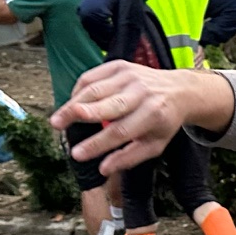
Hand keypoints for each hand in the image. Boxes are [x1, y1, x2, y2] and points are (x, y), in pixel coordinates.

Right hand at [50, 60, 235, 174]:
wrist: (179, 90)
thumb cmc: (163, 121)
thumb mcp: (154, 144)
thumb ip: (129, 158)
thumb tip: (103, 169)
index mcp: (152, 114)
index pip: (119, 132)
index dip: (96, 144)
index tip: (77, 154)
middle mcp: (140, 93)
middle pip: (103, 105)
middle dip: (77, 115)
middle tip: (56, 125)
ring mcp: (129, 76)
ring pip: (94, 89)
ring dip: (72, 103)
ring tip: (57, 119)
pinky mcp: (120, 65)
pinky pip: (91, 76)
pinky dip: (78, 90)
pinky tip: (72, 103)